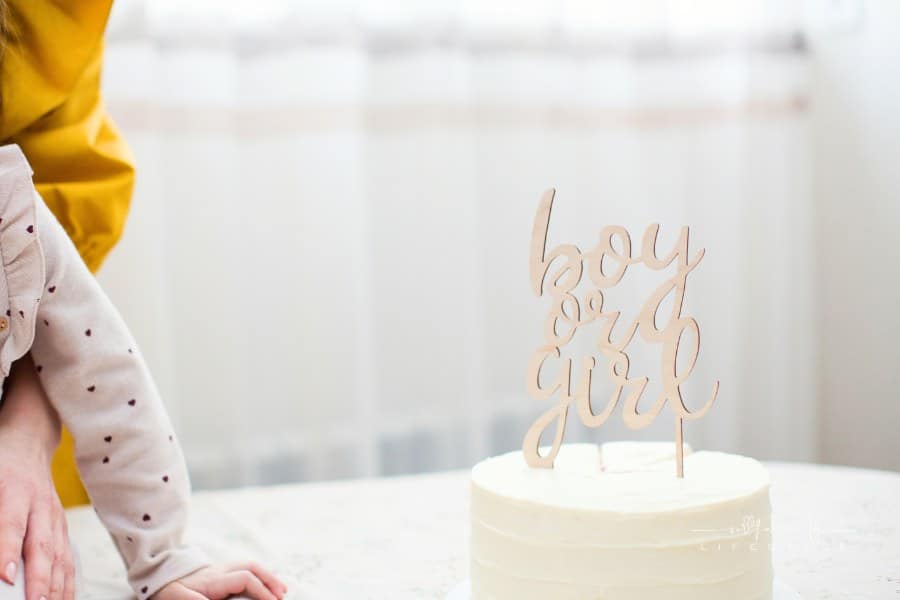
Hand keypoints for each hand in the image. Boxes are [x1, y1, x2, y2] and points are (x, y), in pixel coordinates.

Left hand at [0, 355, 73, 599]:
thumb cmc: (0, 461)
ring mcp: (55, 516)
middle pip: (42, 547)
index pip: (11, 524)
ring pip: (59, 556)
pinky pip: (68, 557)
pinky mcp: (62, 526)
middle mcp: (40, 505)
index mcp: (14, 490)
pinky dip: (68, 582)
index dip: (7, 551)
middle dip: (38, 581)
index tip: (5, 577)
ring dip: (55, 587)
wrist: (29, 439)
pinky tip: (65, 598)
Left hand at [154, 563, 286, 599]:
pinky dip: (258, 576)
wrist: (155, 576)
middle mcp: (219, 571)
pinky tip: (263, 585)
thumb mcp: (176, 598)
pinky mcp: (218, 573)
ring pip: (249, 565)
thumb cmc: (166, 591)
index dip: (262, 590)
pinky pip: (243, 569)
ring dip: (267, 575)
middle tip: (283, 595)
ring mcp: (219, 569)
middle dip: (270, 579)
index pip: (245, 579)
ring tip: (280, 590)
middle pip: (251, 567)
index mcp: (213, 579)